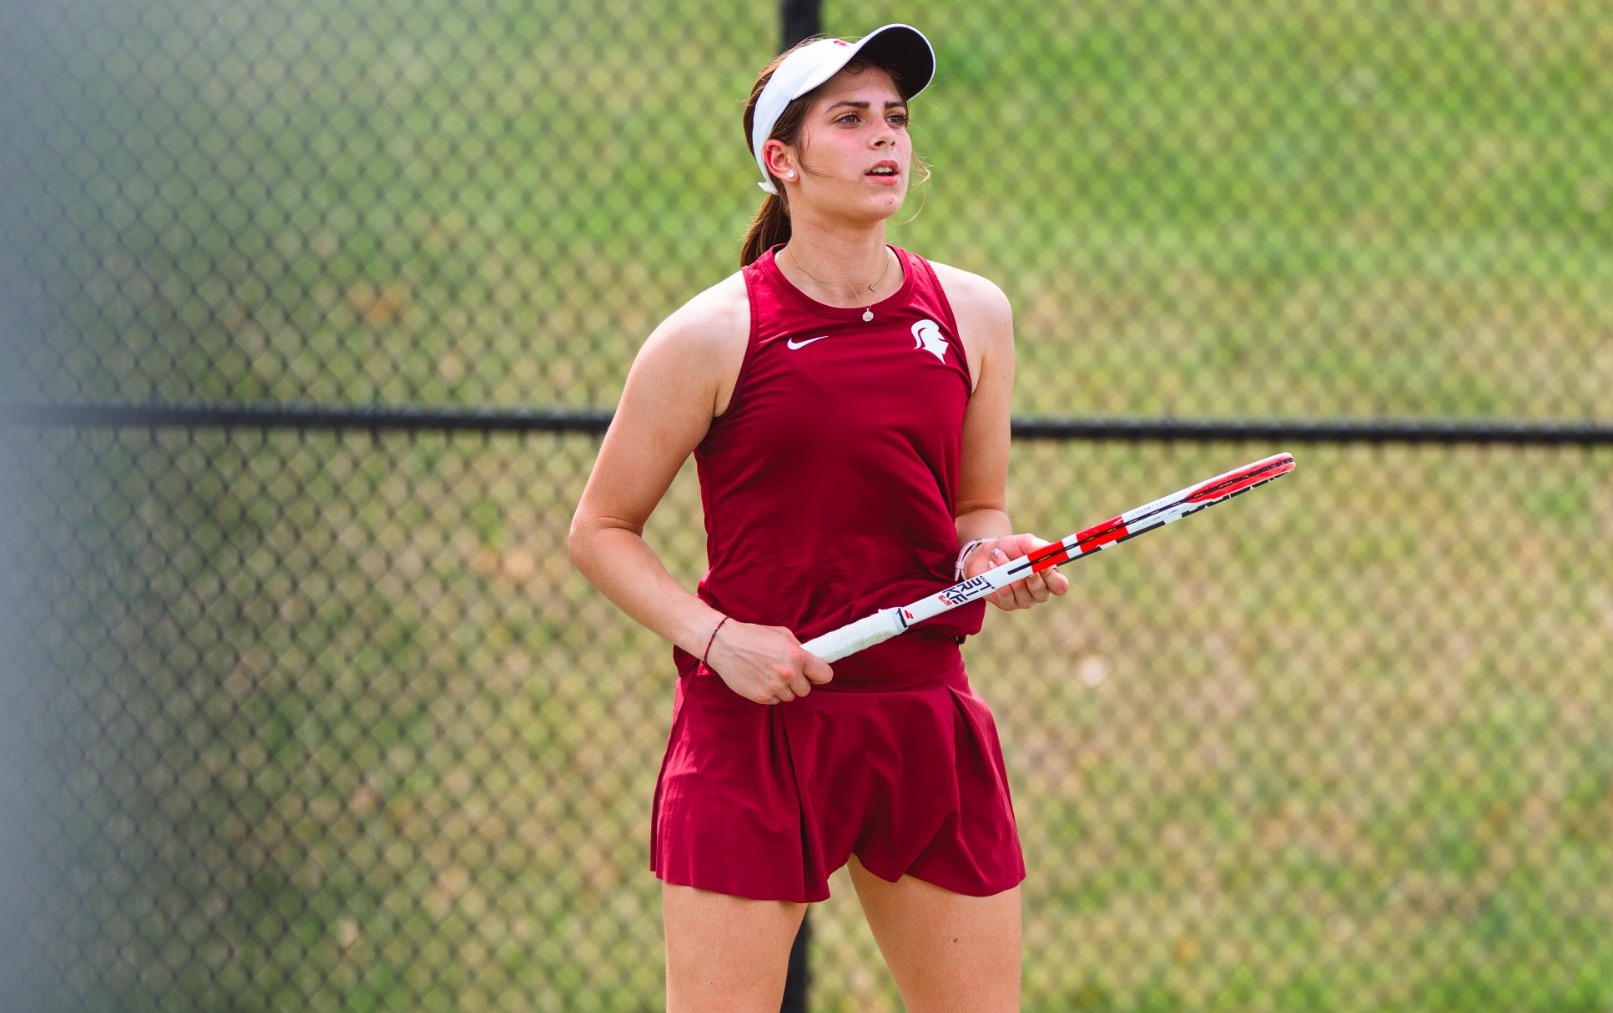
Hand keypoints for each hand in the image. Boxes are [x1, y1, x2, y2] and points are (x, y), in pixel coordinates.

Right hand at [703, 620, 833, 704]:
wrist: (725, 644)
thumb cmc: (753, 636)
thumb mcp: (782, 634)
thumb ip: (799, 648)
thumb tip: (811, 661)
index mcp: (797, 656)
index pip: (825, 675)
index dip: (819, 675)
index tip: (813, 674)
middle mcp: (788, 673)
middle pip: (806, 690)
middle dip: (798, 682)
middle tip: (784, 672)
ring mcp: (774, 687)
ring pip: (789, 697)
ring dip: (783, 689)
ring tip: (769, 674)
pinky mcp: (761, 697)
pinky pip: (774, 701)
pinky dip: (770, 693)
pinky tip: (760, 679)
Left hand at [964, 533, 1070, 611]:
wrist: (985, 554)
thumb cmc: (1011, 548)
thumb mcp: (1024, 542)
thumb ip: (1036, 546)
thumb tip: (1045, 549)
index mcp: (1050, 578)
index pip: (1060, 586)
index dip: (1053, 578)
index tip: (1043, 564)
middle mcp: (1039, 592)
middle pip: (1042, 593)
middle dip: (1031, 576)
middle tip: (1022, 562)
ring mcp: (1023, 600)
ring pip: (1021, 590)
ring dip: (1008, 569)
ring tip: (998, 554)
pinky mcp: (1007, 604)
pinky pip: (1005, 593)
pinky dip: (998, 576)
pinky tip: (992, 564)